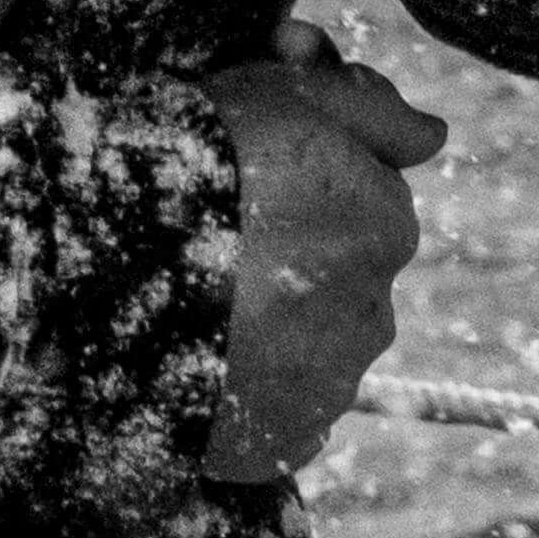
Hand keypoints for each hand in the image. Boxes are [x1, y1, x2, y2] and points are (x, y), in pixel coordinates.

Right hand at [199, 23, 446, 483]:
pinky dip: (247, 394)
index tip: (242, 182)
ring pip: (312, 349)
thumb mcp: (283, 95)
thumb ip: (372, 110)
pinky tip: (196, 362)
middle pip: (342, 280)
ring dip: (271, 331)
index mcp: (385, 225)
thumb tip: (438, 135)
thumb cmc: (193, 157)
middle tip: (210, 242)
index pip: (366, 203)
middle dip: (294, 262)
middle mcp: (375, 312)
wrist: (100, 260)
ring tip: (189, 304)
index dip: (301, 187)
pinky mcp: (279, 442)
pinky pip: (278, 416)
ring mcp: (327, 385)